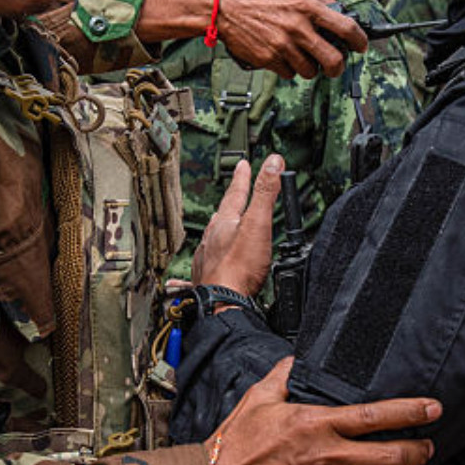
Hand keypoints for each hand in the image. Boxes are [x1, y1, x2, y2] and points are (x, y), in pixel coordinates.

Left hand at [191, 155, 281, 294]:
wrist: (222, 302)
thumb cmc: (239, 267)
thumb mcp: (258, 223)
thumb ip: (266, 192)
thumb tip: (273, 162)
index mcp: (225, 223)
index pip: (235, 193)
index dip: (242, 178)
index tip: (243, 165)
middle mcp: (212, 238)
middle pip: (222, 215)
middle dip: (230, 203)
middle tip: (233, 193)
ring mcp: (207, 259)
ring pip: (211, 239)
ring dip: (218, 230)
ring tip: (220, 225)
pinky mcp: (206, 279)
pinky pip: (201, 267)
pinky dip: (202, 263)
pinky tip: (191, 272)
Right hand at [210, 358, 439, 464]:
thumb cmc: (235, 446)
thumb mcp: (257, 400)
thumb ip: (283, 376)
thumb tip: (297, 359)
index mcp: (317, 424)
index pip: (377, 415)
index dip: (411, 412)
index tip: (433, 409)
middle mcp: (328, 456)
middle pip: (393, 455)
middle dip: (418, 451)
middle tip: (425, 448)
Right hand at [215, 0, 366, 78]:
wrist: (222, 6)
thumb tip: (336, 6)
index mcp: (307, 6)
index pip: (346, 27)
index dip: (360, 40)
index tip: (361, 46)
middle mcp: (298, 27)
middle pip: (332, 60)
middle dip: (337, 67)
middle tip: (334, 65)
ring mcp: (283, 46)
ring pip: (310, 71)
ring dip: (310, 68)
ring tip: (302, 58)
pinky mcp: (268, 59)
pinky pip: (288, 74)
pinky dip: (288, 69)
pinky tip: (282, 57)